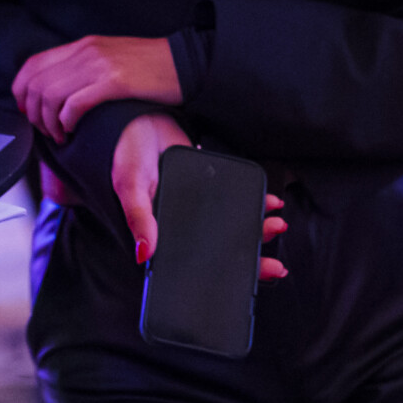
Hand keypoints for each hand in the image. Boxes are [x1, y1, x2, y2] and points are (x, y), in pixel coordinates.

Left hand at [12, 35, 179, 141]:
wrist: (186, 63)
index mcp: (83, 46)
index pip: (32, 65)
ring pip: (50, 96)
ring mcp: (100, 66)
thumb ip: (84, 68)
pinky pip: (74, 104)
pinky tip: (72, 131)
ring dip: (48, 122)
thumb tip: (59, 90)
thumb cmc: (151, 67)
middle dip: (33, 113)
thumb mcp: (110, 59)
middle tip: (45, 130)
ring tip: (60, 135)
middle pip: (36, 84)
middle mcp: (86, 52)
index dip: (22, 92)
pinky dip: (66, 122)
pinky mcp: (115, 82)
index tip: (28, 111)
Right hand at [111, 113, 289, 278]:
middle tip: (275, 266)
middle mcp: (182, 226)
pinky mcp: (212, 188)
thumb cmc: (126, 154)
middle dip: (250, 259)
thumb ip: (138, 217)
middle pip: (219, 251)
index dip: (219, 276)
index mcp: (162, 234)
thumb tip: (144, 254)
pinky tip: (270, 202)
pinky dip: (255, 203)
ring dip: (256, 230)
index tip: (247, 284)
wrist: (142, 118)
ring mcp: (199, 208)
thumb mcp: (130, 184)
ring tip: (276, 226)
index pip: (192, 265)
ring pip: (232, 228)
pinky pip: (236, 200)